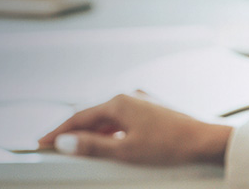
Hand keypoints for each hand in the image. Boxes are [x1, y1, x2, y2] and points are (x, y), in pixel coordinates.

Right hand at [38, 93, 231, 164]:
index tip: (42, 142)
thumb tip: (66, 143)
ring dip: (91, 131)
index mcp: (119, 102)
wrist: (205, 141)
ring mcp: (142, 101)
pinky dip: (109, 130)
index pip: (79, 118)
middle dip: (72, 130)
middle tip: (54, 144)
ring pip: (108, 117)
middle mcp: (129, 96)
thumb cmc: (170, 145)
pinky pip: (122, 119)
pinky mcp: (153, 110)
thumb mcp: (126, 151)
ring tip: (78, 146)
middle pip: (92, 115)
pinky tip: (109, 141)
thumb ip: (93, 147)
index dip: (59, 132)